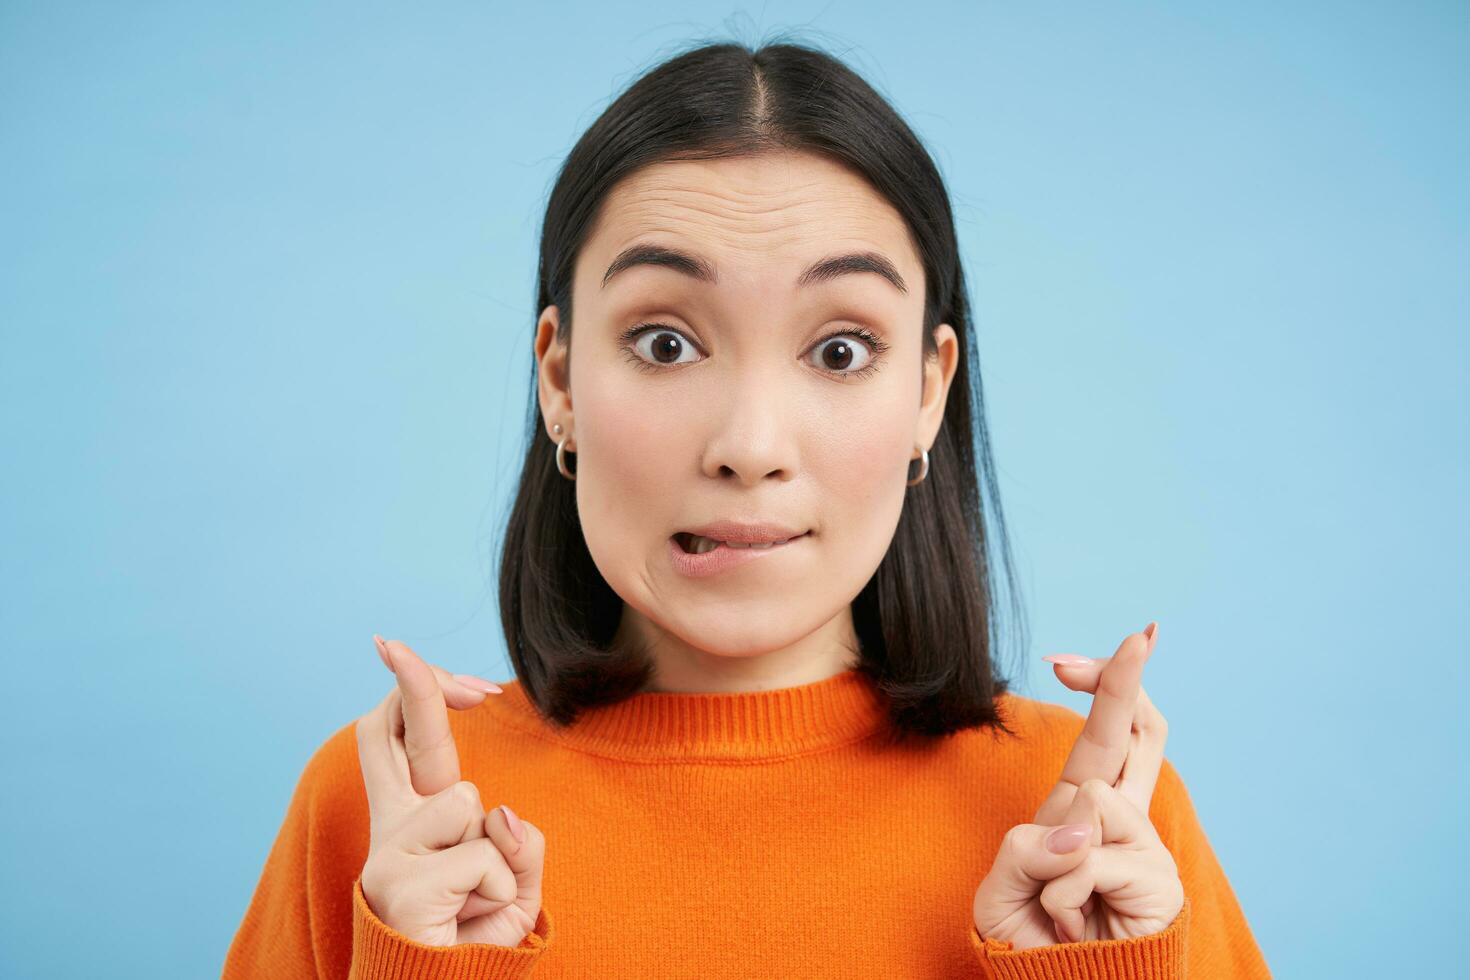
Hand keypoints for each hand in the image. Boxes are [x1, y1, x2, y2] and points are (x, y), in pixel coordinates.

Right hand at [356, 636, 545, 946]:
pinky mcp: (400, 882)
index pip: (402, 739)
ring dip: (495, 853)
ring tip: (474, 899)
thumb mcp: (517, 883)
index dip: (408, 689)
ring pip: (468, 800)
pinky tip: (468, 918)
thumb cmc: (479, 936)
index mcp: (417, 818)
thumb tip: (498, 811)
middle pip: (390, 732)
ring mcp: (391, 851)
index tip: (393, 646)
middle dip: (407, 681)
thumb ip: (519, 842)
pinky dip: (499, 889)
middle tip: (394, 645)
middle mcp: (394, 827)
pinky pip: (484, 858)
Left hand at [971, 622, 1183, 949]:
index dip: (1118, 683)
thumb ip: (1033, 848)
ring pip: (1099, 792)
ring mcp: (1142, 845)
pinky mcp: (1157, 882)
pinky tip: (1069, 919)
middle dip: (1124, 681)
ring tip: (1054, 900)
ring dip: (1054, 851)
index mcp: (1079, 806)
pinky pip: (1093, 855)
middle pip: (1140, 731)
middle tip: (1114, 644)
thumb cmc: (1026, 934)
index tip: (1141, 635)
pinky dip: (1061, 890)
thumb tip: (1085, 831)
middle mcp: (1117, 817)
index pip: (1108, 732)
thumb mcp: (1005, 882)